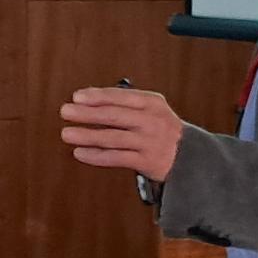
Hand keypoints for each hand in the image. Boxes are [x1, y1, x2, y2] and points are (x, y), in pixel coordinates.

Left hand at [59, 86, 183, 182]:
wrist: (192, 157)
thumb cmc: (164, 129)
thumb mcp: (153, 109)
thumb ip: (127, 103)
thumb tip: (90, 101)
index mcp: (152, 103)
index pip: (120, 96)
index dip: (97, 96)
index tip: (77, 96)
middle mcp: (152, 121)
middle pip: (114, 115)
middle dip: (87, 113)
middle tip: (65, 111)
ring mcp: (149, 142)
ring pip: (112, 138)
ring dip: (87, 135)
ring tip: (67, 133)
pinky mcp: (147, 162)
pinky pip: (116, 158)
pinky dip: (96, 156)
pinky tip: (80, 152)